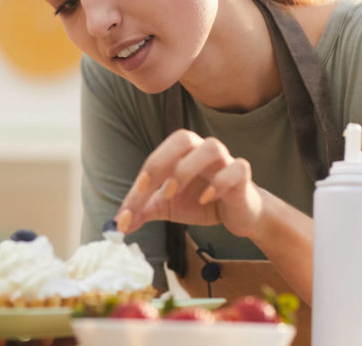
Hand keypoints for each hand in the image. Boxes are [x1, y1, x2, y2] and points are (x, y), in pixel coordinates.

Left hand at [114, 129, 264, 237]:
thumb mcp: (166, 207)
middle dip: (162, 162)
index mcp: (181, 153)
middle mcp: (201, 150)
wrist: (237, 214)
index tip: (132, 202)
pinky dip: (221, 181)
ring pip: (212, 147)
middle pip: (183, 138)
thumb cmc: (199, 201)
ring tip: (173, 193)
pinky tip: (206, 198)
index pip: (158, 157)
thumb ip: (143, 211)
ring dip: (188, 168)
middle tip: (151, 190)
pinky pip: (238, 167)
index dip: (144, 175)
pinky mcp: (243, 176)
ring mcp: (225, 161)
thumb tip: (118, 225)